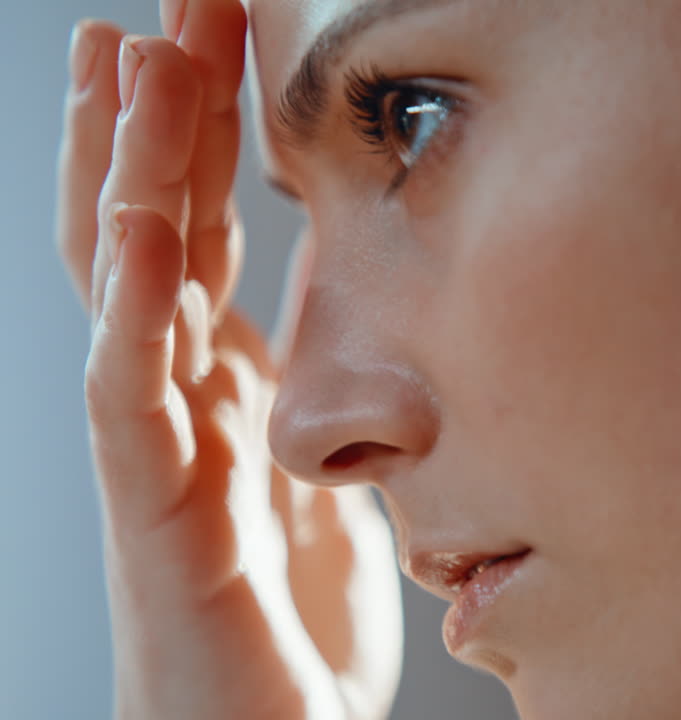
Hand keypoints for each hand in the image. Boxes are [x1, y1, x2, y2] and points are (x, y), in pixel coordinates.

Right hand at [55, 3, 403, 717]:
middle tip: (157, 5)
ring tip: (123, 62)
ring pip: (126, 280)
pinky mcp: (157, 505)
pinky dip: (134, 306)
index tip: (210, 31)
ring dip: (128, 170)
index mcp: (225, 377)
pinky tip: (145, 226)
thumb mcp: (332, 476)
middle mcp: (180, 389)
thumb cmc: (294, 617)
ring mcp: (157, 439)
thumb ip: (327, 397)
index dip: (202, 131)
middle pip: (156, 221)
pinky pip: (132, 389)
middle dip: (155, 113)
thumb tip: (355, 332)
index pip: (205, 225)